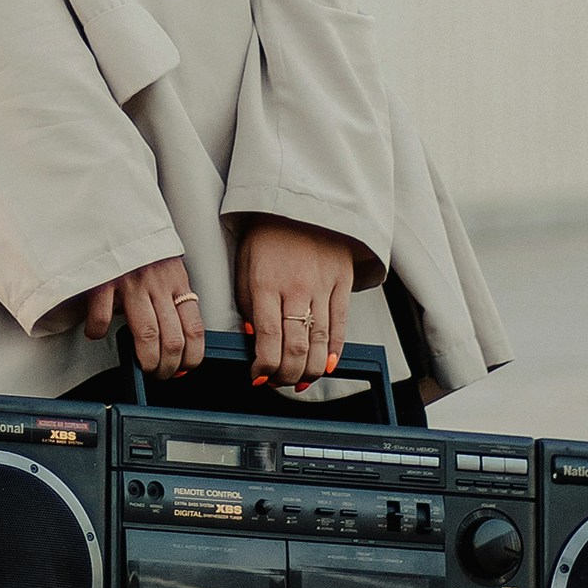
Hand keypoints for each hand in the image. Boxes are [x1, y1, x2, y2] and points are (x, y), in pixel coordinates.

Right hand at [80, 255, 206, 378]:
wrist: (115, 211)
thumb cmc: (142, 246)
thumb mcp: (169, 268)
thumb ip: (172, 296)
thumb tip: (176, 337)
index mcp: (177, 282)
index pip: (194, 330)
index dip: (192, 357)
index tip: (185, 367)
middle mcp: (157, 284)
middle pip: (172, 340)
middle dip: (168, 367)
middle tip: (161, 373)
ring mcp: (131, 283)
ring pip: (146, 336)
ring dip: (145, 361)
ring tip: (142, 366)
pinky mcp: (103, 281)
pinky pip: (102, 319)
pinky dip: (98, 332)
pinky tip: (98, 332)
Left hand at [235, 218, 355, 388]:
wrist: (301, 204)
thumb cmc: (268, 236)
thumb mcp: (244, 268)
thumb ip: (249, 306)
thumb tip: (256, 340)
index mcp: (266, 284)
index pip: (268, 338)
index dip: (264, 368)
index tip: (257, 378)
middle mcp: (296, 288)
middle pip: (297, 348)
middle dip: (286, 375)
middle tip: (278, 383)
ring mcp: (323, 287)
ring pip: (321, 343)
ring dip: (310, 371)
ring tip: (299, 381)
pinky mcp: (342, 284)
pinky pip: (341, 326)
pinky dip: (335, 351)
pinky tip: (328, 365)